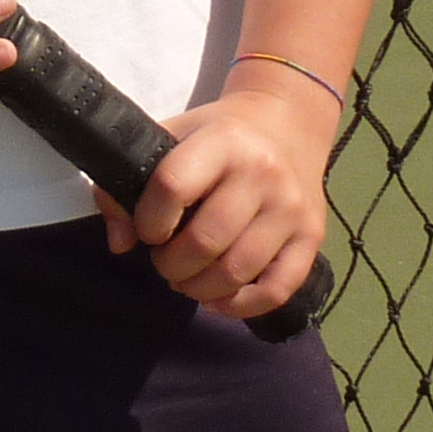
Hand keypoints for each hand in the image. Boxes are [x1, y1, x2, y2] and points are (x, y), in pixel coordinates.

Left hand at [93, 68, 338, 321]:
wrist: (286, 125)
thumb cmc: (216, 136)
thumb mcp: (169, 138)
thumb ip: (129, 183)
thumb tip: (120, 243)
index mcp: (222, 142)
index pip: (172, 187)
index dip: (148, 220)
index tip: (146, 231)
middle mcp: (262, 173)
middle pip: (205, 240)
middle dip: (171, 265)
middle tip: (164, 261)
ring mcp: (291, 207)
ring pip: (238, 270)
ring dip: (199, 289)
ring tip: (184, 281)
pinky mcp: (312, 236)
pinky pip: (278, 289)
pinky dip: (240, 306)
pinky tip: (216, 300)